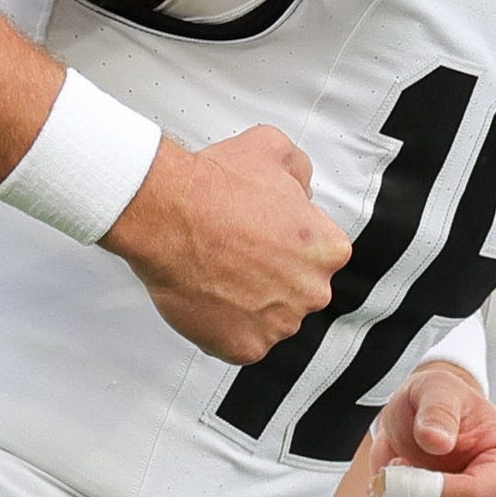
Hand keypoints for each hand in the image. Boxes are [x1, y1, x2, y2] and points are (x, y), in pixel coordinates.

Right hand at [103, 125, 347, 361]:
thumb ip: (300, 169)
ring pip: (271, 318)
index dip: (288, 244)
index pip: (320, 255)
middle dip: (273, 276)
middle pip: (298, 289)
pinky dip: (226, 328)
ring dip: (251, 303)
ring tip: (220, 274)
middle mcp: (311, 290)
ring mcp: (278, 323)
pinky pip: (241, 343)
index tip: (265, 238)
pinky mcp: (246, 347)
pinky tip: (210, 298)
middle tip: (239, 256)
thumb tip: (301, 186)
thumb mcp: (273, 149)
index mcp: (327, 249)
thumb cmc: (213, 189)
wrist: (167, 215)